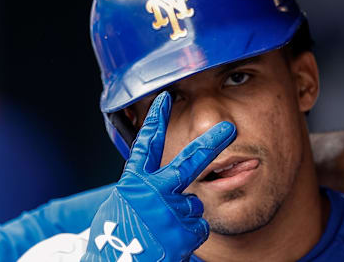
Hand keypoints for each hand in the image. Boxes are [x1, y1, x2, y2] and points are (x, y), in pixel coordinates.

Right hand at [81, 92, 235, 261]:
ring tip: (163, 233)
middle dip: (210, 144)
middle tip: (229, 129)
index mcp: (132, 184)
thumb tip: (152, 188)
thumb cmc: (115, 243)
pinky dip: (189, 236)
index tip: (165, 99)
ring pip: (194, 204)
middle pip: (188, 162)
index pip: (146, 146)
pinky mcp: (184, 230)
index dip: (155, 121)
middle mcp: (152, 192)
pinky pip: (199, 227)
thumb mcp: (118, 209)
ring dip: (184, 217)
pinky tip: (172, 244)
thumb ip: (138, 193)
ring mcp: (170, 210)